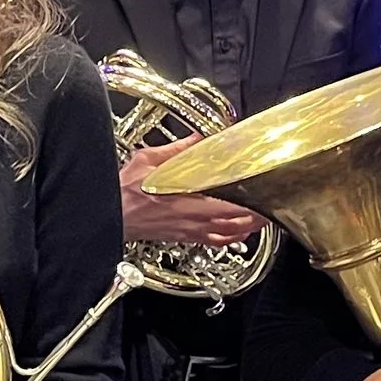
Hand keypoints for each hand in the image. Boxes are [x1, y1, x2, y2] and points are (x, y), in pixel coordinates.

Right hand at [122, 136, 268, 247]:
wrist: (108, 216)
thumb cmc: (123, 192)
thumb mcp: (148, 162)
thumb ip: (177, 151)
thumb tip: (197, 138)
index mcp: (187, 202)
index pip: (230, 205)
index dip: (252, 202)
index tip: (266, 192)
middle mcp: (192, 221)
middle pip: (236, 224)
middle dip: (258, 216)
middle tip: (273, 205)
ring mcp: (189, 232)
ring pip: (229, 236)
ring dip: (249, 228)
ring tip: (262, 217)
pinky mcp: (184, 237)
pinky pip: (215, 242)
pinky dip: (231, 238)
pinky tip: (238, 233)